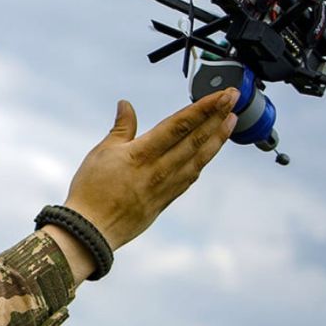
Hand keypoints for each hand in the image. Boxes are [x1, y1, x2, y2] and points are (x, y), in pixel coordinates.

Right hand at [62, 90, 237, 250]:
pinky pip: (190, 177)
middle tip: (234, 99)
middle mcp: (159, 170)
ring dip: (217, 138)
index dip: (204, 108)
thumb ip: (121, 128)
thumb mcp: (102, 152)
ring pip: (199, 158)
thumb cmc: (91, 190)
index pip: (180, 125)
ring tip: (231, 121)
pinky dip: (203, 161)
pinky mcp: (165, 200)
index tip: (221, 95)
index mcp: (142, 154)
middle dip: (218, 116)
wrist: (91, 230)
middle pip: (196, 139)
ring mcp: (166, 187)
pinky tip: (210, 152)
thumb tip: (126, 105)